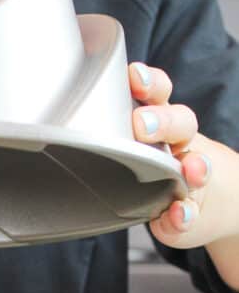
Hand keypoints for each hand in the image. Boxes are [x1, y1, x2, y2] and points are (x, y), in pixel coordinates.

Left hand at [129, 61, 238, 252]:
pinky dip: (184, 216)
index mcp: (160, 124)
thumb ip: (116, 132)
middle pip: (180, 124)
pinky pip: (189, 214)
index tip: (135, 77)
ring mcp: (190, 178)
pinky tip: (180, 214)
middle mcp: (179, 146)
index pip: (159, 96)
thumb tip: (88, 113)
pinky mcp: (190, 212)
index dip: (149, 84)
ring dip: (195, 166)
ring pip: (197, 164)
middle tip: (143, 125)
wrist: (203, 199)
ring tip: (191, 169)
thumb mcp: (136, 145)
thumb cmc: (157, 166)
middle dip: (163, 122)